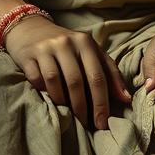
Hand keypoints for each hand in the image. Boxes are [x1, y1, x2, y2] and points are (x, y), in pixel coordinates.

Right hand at [4, 16, 131, 129]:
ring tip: (69, 115)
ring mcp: (46, 48)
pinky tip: (50, 99)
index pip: (98, 76)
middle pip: (77, 82)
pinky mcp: (28, 56)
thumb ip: (109, 72)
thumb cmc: (67, 46)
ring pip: (56, 82)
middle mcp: (66, 43)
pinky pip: (37, 81)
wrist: (31, 28)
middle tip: (87, 126)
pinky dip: (44, 93)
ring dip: (63, 103)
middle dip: (83, 108)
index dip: (102, 102)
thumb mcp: (90, 52)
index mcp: (85, 42)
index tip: (104, 123)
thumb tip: (126, 99)